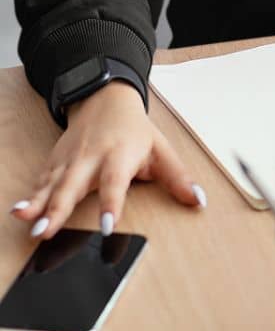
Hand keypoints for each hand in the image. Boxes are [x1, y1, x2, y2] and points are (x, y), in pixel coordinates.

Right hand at [9, 81, 206, 238]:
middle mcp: (90, 158)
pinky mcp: (55, 163)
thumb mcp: (160, 151)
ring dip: (38, 205)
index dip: (110, 204)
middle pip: (73, 185)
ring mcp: (69, 160)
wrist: (105, 98)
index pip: (114, 182)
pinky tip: (19, 212)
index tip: (106, 226)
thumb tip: (199, 201)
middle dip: (58, 209)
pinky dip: (29, 197)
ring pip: (51, 184)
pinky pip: (41, 182)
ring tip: (26, 223)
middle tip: (46, 232)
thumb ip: (178, 178)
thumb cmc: (134, 130)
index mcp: (119, 155)